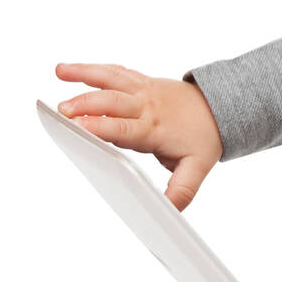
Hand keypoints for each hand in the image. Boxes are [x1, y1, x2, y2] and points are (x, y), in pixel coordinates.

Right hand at [54, 63, 223, 211]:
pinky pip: (115, 72)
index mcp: (155, 129)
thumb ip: (181, 191)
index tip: (79, 127)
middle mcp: (147, 106)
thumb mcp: (196, 168)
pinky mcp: (141, 82)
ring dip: (84, 75)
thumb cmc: (205, 137)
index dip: (101, 127)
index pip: (124, 129)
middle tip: (62, 110)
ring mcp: (144, 91)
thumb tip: (169, 212)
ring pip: (111, 80)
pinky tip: (67, 70)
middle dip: (86, 104)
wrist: (221, 108)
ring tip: (59, 73)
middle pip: (113, 102)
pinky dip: (92, 69)